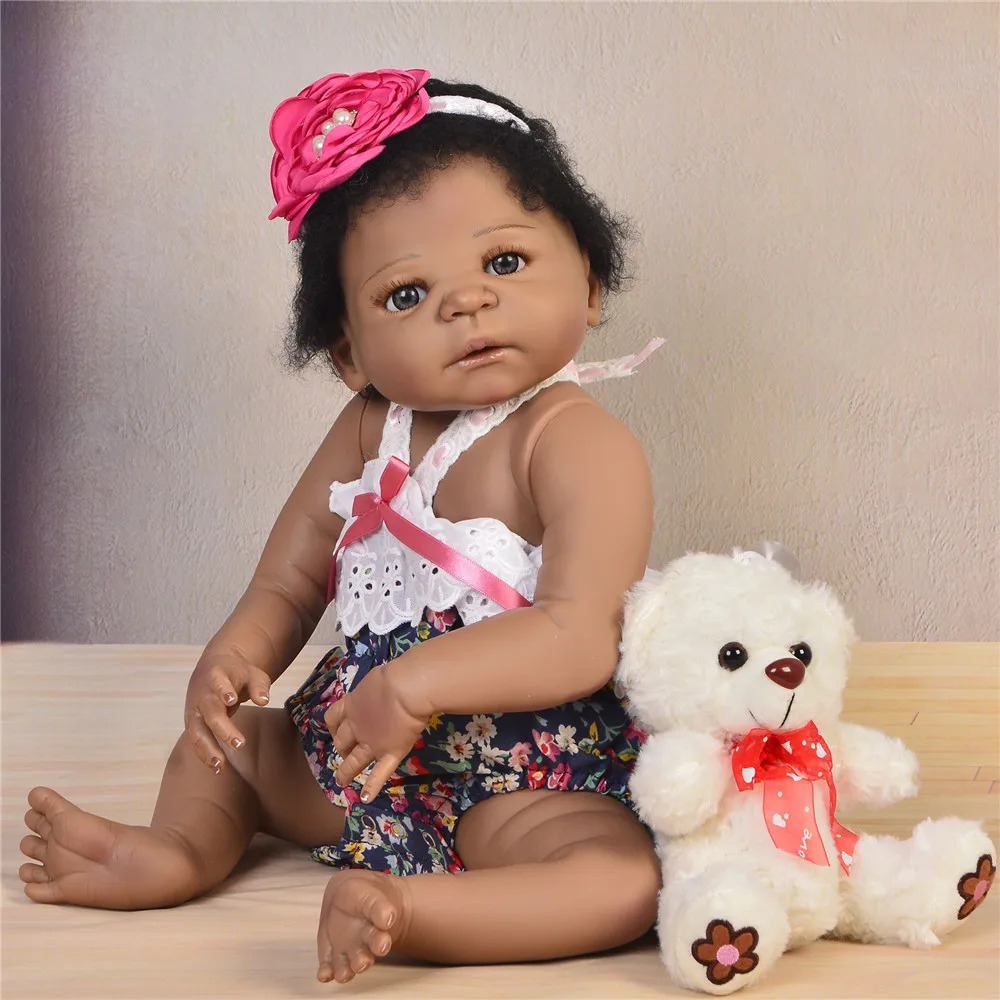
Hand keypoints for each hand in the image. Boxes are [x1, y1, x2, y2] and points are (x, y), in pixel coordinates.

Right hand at [184, 650, 271, 771]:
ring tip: (220, 766)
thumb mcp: (253, 674)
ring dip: (207, 749)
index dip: (223, 690)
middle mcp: (202, 694)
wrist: (212, 667)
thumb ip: (259, 686)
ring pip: (197, 731)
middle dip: (222, 729)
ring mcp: (194, 710)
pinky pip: (197, 741)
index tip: (232, 700)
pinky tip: (218, 769)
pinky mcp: (193, 723)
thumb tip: (263, 701)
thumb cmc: (236, 673)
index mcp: (216, 676)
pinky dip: (205, 755)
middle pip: (210, 712)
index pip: (218, 683)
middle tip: (239, 744)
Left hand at [324, 663, 430, 801]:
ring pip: (354, 762)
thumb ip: (371, 691)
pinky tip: (366, 798)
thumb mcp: (374, 679)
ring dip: (346, 773)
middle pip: (341, 742)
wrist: (407, 689)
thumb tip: (375, 690)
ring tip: (342, 781)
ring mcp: (372, 743)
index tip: (336, 730)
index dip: (333, 727)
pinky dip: (371, 787)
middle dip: (341, 748)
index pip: (333, 718)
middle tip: (345, 753)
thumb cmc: (393, 677)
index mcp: (352, 706)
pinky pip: (379, 774)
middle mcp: (357, 727)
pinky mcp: (390, 753)